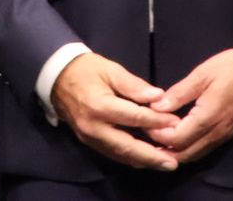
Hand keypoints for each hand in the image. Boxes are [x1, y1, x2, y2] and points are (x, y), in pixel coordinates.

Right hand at [51, 52, 180, 170]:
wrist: (56, 77)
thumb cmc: (86, 69)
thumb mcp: (111, 70)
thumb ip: (134, 85)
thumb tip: (158, 97)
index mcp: (100, 105)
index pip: (134, 118)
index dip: (156, 121)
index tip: (176, 123)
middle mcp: (94, 127)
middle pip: (127, 146)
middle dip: (151, 156)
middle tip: (173, 161)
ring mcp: (89, 137)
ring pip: (120, 155)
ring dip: (143, 161)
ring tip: (164, 163)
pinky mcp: (88, 141)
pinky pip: (112, 154)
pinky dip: (130, 158)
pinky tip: (144, 159)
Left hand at [144, 44, 232, 163]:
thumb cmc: (231, 67)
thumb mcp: (202, 74)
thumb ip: (178, 93)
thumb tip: (155, 106)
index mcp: (208, 118)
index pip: (176, 138)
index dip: (158, 134)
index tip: (144, 123)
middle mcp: (216, 133)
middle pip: (185, 154)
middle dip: (164, 149)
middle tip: (147, 136)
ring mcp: (224, 136)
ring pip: (195, 154)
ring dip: (176, 151)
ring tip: (158, 140)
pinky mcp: (227, 134)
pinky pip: (204, 149)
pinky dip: (188, 148)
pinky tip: (178, 137)